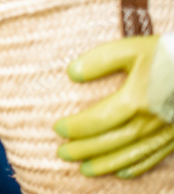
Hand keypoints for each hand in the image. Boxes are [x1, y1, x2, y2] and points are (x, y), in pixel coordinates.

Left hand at [55, 34, 173, 177]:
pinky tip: (122, 172)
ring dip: (107, 163)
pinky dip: (137, 166)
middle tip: (63, 153)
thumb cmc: (166, 54)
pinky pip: (155, 156)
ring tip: (84, 169)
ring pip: (132, 153)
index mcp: (137, 100)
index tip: (58, 129)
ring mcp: (165, 131)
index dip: (77, 127)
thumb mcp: (131, 49)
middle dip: (85, 150)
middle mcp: (151, 120)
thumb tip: (72, 73)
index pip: (99, 120)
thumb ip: (100, 60)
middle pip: (112, 141)